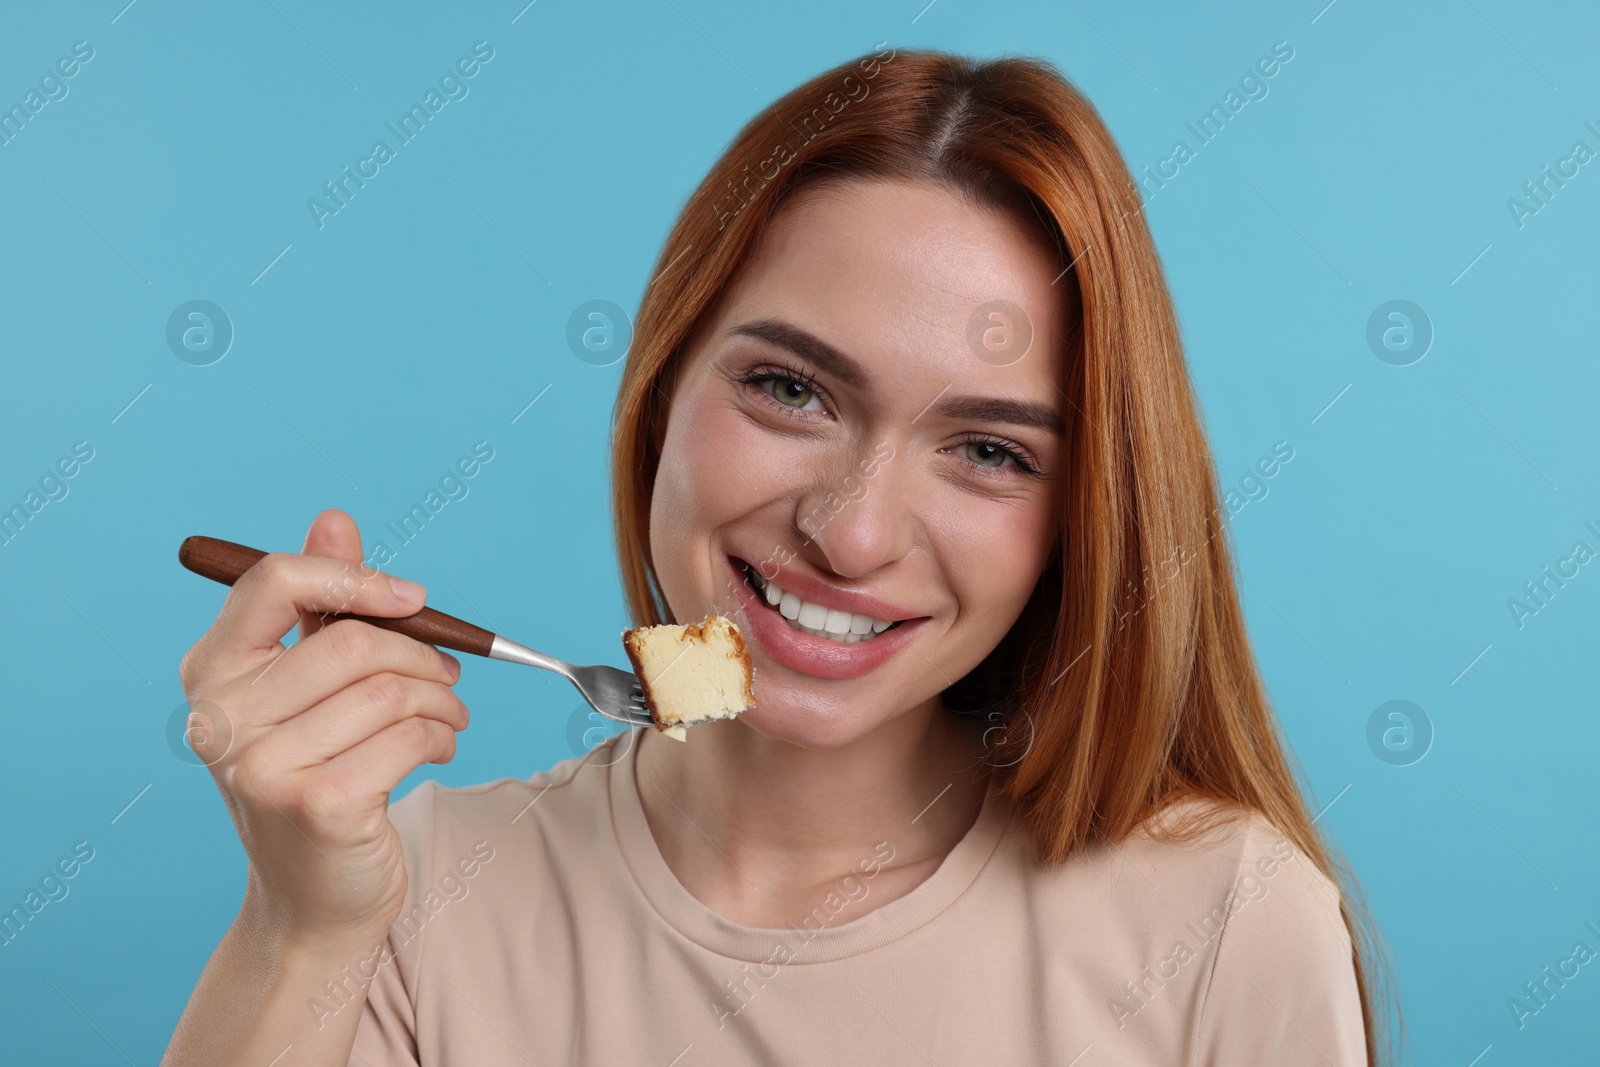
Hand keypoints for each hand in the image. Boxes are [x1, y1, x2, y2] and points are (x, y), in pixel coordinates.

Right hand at [178, 508, 467, 945]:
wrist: (312, 900)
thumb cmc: (317, 779)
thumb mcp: (308, 689)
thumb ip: (319, 604)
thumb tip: (334, 520)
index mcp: (211, 672)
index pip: (274, 581)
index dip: (355, 579)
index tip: (411, 599)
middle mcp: (222, 717)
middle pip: (353, 641)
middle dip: (422, 655)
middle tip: (448, 679)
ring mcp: (263, 765)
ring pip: (390, 690)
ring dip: (441, 700)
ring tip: (448, 720)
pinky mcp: (317, 803)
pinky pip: (408, 735)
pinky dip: (440, 737)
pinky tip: (438, 750)